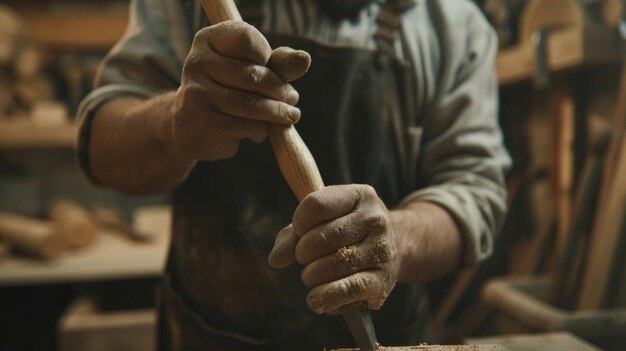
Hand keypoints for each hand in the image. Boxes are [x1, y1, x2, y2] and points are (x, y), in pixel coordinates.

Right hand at [171, 21, 309, 160]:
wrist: (189, 125)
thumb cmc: (226, 90)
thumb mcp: (247, 69)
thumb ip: (276, 63)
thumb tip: (304, 59)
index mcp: (207, 40)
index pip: (247, 38)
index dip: (267, 55)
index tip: (271, 67)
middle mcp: (197, 63)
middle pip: (254, 74)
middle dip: (280, 89)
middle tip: (292, 98)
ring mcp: (198, 94)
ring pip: (252, 104)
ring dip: (278, 112)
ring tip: (291, 115)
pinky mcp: (204, 123)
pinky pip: (247, 126)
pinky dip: (260, 130)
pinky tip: (261, 131)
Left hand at [269, 185, 399, 313]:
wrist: (395, 249)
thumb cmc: (348, 232)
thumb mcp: (322, 221)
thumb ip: (293, 236)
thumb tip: (276, 258)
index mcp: (359, 196)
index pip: (316, 205)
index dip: (299, 223)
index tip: (301, 232)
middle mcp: (375, 219)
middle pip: (321, 238)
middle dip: (303, 253)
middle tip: (305, 258)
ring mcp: (382, 250)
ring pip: (332, 265)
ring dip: (311, 276)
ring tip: (312, 275)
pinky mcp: (383, 280)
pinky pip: (346, 290)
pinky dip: (324, 297)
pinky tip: (315, 298)